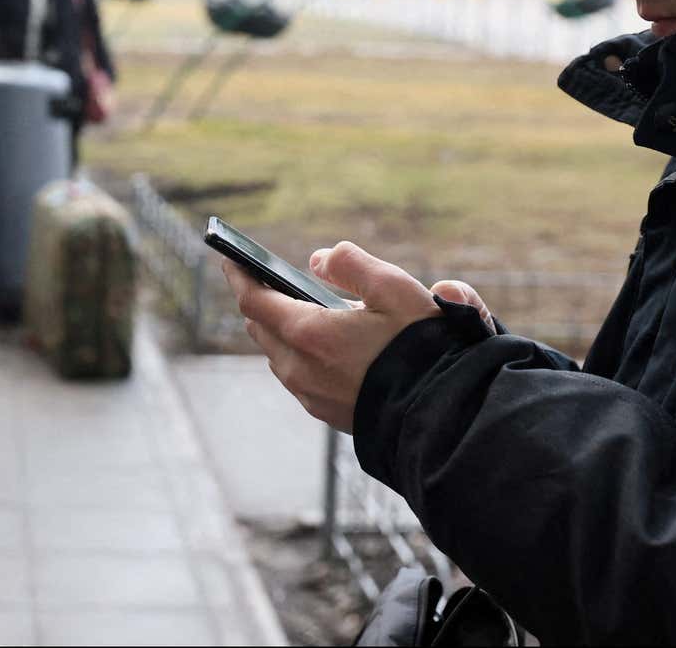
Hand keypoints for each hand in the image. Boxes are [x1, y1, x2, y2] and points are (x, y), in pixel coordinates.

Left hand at [223, 242, 448, 433]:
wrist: (444, 415)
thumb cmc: (422, 350)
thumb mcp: (394, 289)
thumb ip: (351, 265)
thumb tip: (317, 260)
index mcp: (310, 334)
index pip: (255, 301)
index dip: (241, 278)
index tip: (232, 261)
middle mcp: (300, 368)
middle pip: (261, 329)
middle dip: (261, 303)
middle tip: (269, 284)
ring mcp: (311, 395)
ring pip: (278, 356)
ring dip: (281, 333)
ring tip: (302, 314)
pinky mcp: (326, 413)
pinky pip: (298, 378)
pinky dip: (299, 357)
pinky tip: (325, 348)